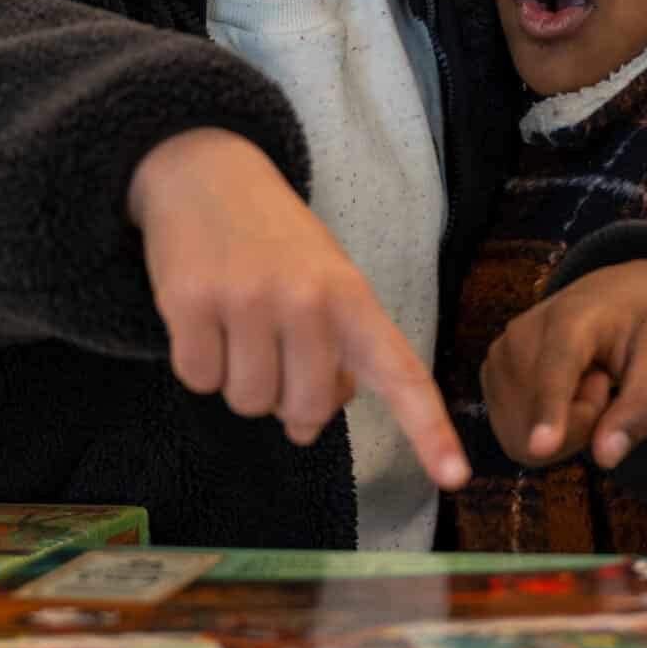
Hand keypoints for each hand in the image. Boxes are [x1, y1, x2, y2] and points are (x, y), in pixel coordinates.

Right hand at [128, 128, 467, 489]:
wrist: (204, 171)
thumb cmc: (275, 241)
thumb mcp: (326, 279)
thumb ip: (336, 346)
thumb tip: (309, 419)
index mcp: (351, 296)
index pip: (401, 373)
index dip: (430, 430)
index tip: (456, 476)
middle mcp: (305, 300)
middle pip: (305, 409)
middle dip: (288, 402)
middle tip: (276, 357)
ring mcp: (246, 301)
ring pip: (248, 402)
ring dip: (240, 381)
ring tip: (239, 327)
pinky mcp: (189, 303)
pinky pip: (198, 380)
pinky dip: (199, 364)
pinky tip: (204, 319)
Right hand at [483, 260, 646, 470]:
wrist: (617, 295)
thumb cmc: (644, 326)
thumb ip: (640, 409)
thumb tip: (606, 457)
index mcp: (572, 318)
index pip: (555, 370)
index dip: (548, 411)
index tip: (542, 446)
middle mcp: (522, 332)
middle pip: (539, 421)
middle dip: (581, 425)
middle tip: (604, 384)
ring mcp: (499, 354)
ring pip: (522, 436)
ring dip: (564, 430)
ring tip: (585, 384)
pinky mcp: (490, 375)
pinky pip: (514, 437)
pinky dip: (546, 430)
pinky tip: (564, 394)